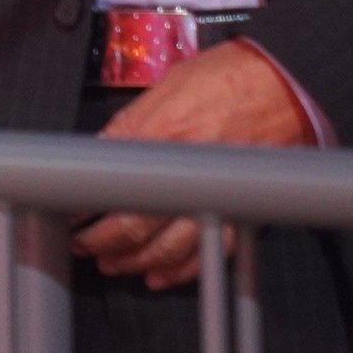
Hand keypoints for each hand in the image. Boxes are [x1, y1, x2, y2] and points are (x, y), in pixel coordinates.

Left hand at [77, 41, 314, 287]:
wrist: (288, 85)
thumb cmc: (228, 77)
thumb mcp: (167, 86)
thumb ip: (131, 123)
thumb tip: (99, 151)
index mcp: (162, 135)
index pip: (110, 182)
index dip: (82, 204)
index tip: (65, 212)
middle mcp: (190, 171)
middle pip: (135, 224)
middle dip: (102, 241)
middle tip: (82, 245)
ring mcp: (218, 194)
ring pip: (170, 247)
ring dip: (136, 261)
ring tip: (113, 263)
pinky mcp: (244, 208)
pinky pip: (212, 251)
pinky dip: (185, 269)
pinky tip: (161, 275)